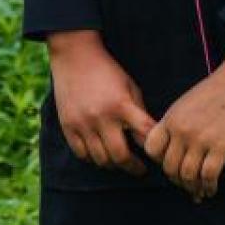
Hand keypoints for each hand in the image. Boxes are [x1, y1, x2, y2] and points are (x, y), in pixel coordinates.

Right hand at [47, 30, 157, 176]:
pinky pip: (82, 154)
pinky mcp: (68, 126)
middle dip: (133, 167)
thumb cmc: (107, 70)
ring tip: (119, 161)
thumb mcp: (130, 86)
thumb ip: (139, 113)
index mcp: (122, 105)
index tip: (156, 156)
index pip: (144, 136)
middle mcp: (102, 117)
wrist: (75, 56)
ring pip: (100, 159)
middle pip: (120, 156)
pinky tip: (100, 153)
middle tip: (139, 169)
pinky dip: (93, 158)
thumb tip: (149, 139)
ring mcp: (83, 123)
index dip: (153, 150)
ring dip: (113, 164)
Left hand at [143, 39, 224, 200]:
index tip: (170, 164)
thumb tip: (173, 146)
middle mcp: (181, 131)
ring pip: (188, 175)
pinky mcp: (220, 146)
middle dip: (177, 179)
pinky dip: (209, 186)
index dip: (159, 161)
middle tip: (186, 183)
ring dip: (192, 187)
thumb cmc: (214, 90)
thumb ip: (175, 123)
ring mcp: (200, 139)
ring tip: (198, 190)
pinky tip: (211, 188)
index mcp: (170, 118)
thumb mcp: (185, 103)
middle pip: (169, 167)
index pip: (151, 149)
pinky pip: (209, 175)